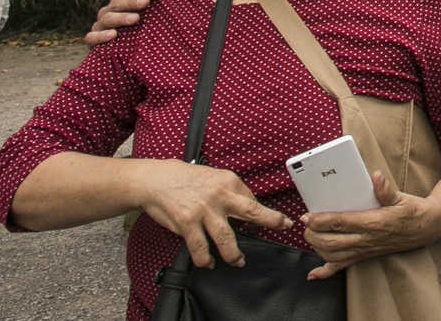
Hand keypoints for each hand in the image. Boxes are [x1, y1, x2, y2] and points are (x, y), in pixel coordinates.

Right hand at [85, 0, 157, 45]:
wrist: (120, 50)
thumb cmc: (134, 25)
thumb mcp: (142, 7)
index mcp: (121, 1)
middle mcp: (109, 10)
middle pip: (118, 3)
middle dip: (132, 2)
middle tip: (146, 2)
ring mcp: (100, 25)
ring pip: (107, 18)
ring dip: (121, 18)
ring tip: (135, 19)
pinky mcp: (93, 40)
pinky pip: (92, 37)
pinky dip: (101, 36)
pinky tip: (113, 35)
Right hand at [133, 159, 290, 267]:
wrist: (157, 180)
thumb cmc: (187, 179)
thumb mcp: (215, 177)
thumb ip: (231, 192)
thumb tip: (250, 208)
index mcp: (229, 181)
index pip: (252, 199)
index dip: (262, 213)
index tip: (277, 220)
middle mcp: (220, 194)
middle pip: (252, 211)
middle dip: (271, 220)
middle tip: (283, 227)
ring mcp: (204, 210)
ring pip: (226, 238)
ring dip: (234, 254)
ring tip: (238, 261)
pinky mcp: (187, 223)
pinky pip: (201, 248)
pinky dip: (206, 259)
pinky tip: (209, 262)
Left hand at [302, 169, 432, 278]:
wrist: (426, 228)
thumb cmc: (411, 210)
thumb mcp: (400, 197)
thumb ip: (385, 189)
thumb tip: (375, 176)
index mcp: (373, 222)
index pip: (340, 222)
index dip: (321, 220)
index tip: (307, 215)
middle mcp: (366, 240)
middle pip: (331, 243)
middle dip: (313, 235)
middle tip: (305, 224)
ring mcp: (364, 250)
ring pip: (333, 256)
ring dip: (316, 249)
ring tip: (310, 236)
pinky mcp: (364, 256)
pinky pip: (342, 268)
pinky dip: (325, 273)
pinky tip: (313, 274)